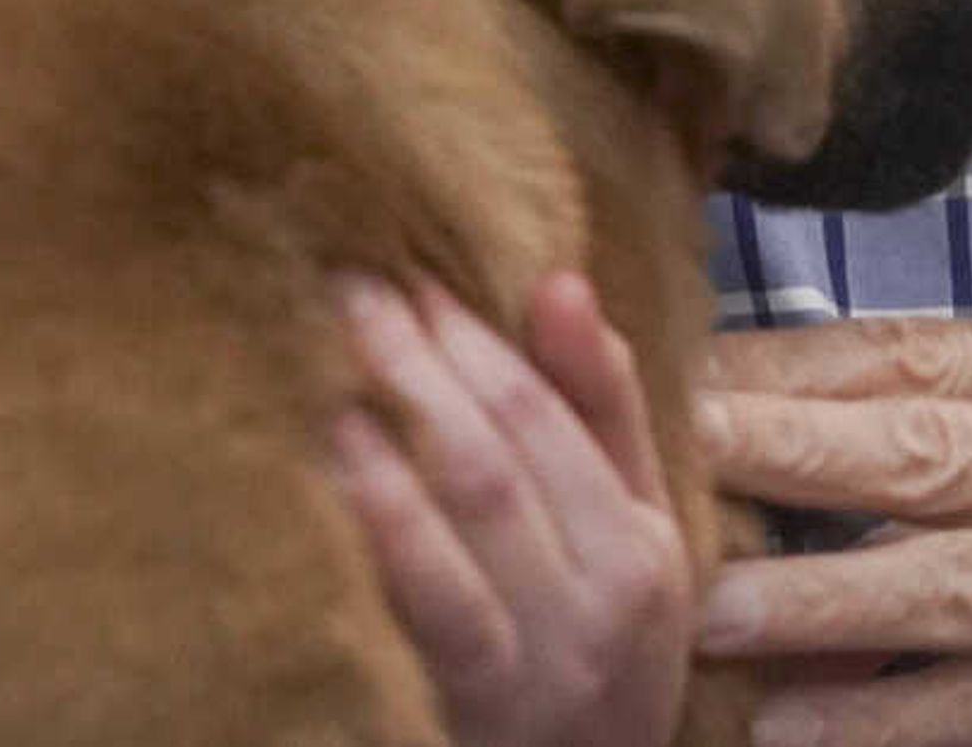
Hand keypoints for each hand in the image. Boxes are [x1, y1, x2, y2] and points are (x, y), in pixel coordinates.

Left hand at [326, 271, 695, 746]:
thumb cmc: (589, 661)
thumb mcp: (628, 547)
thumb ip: (601, 415)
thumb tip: (562, 280)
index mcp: (641, 549)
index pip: (549, 413)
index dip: (475, 336)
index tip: (411, 270)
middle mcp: (598, 605)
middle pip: (502, 452)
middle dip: (423, 360)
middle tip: (350, 285)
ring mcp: (533, 665)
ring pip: (470, 512)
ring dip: (396, 428)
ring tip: (330, 365)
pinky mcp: (465, 711)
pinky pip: (426, 604)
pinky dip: (384, 523)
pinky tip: (330, 470)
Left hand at [692, 313, 971, 746]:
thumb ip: (939, 395)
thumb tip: (747, 388)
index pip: (908, 359)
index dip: (782, 377)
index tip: (666, 385)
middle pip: (928, 454)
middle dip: (788, 459)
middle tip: (667, 468)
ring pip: (961, 591)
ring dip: (826, 606)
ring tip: (713, 620)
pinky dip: (905, 722)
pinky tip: (812, 725)